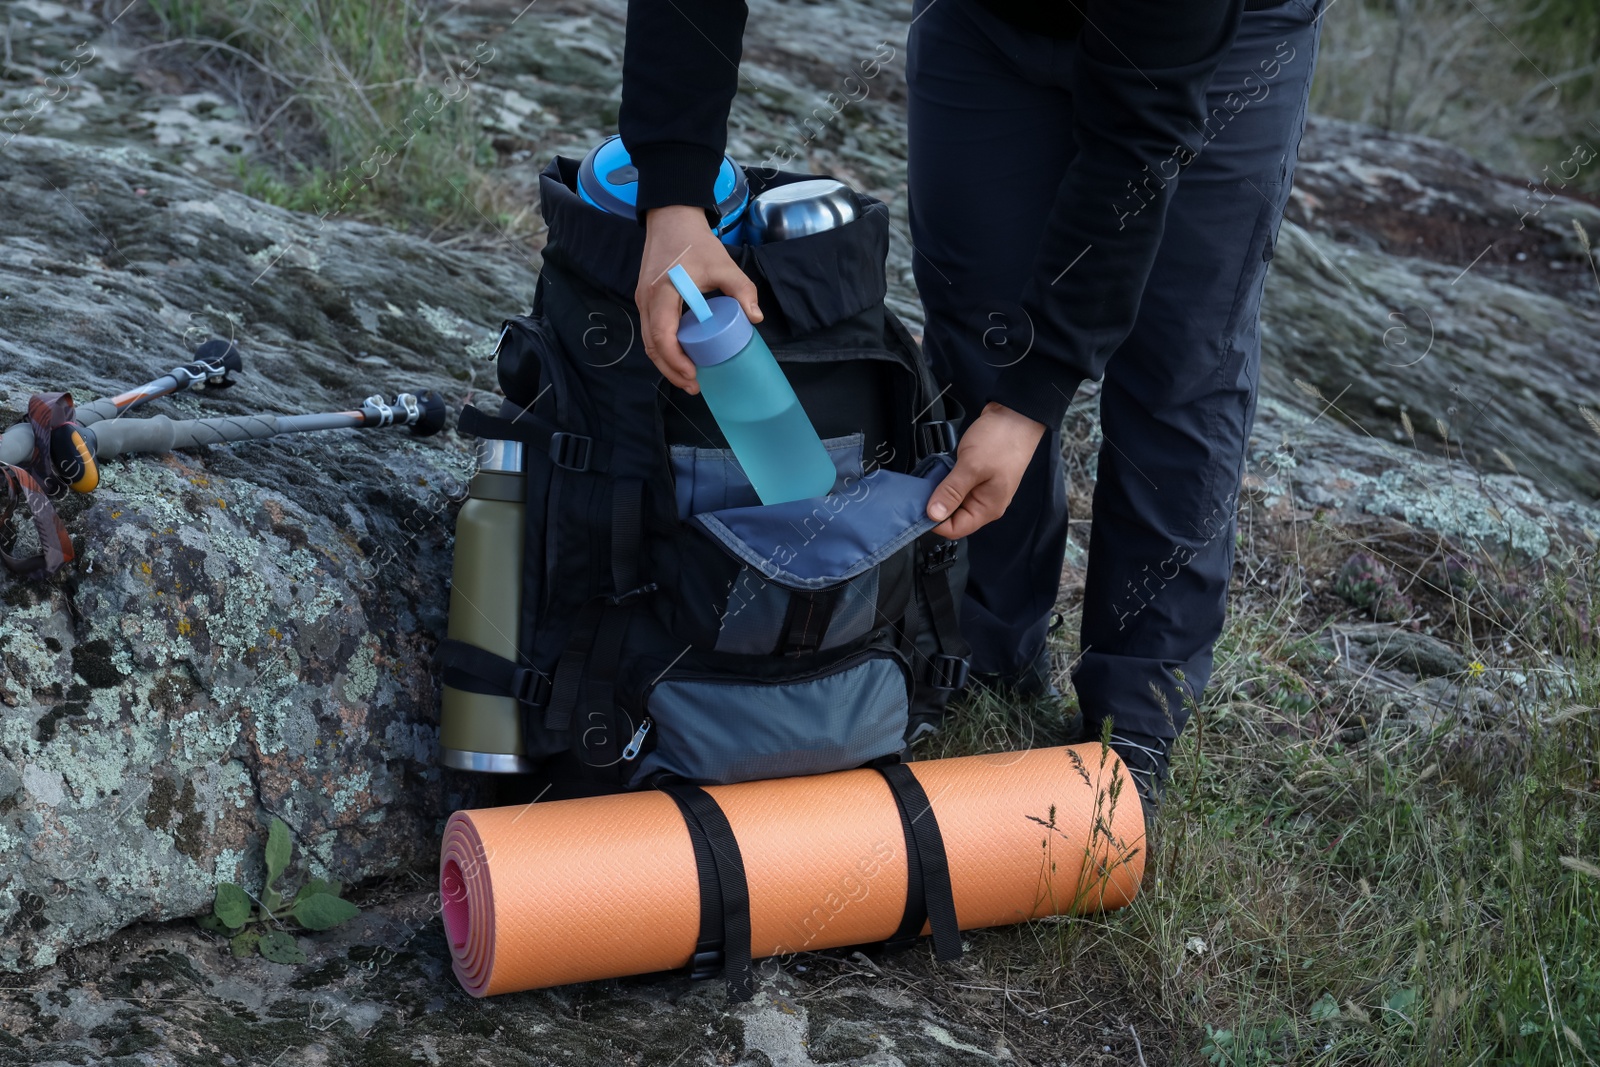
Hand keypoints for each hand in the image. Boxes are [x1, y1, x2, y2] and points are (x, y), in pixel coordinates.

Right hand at [636, 205, 762, 394]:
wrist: (671, 217)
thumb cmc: (696, 241)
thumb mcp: (723, 264)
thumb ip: (741, 289)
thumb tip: (755, 318)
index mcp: (663, 291)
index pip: (663, 334)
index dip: (676, 359)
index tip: (694, 374)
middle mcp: (647, 299)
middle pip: (652, 345)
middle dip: (671, 370)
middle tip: (694, 386)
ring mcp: (643, 300)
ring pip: (649, 341)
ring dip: (666, 363)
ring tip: (688, 378)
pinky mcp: (645, 299)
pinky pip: (651, 331)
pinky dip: (663, 349)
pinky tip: (680, 358)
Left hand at [926, 402, 1045, 537]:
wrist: (1015, 413)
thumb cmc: (1002, 439)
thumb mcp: (972, 467)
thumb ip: (951, 492)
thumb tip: (933, 515)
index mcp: (988, 508)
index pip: (956, 529)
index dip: (935, 523)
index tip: (919, 509)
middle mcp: (986, 502)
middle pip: (953, 517)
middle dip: (935, 507)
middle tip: (920, 492)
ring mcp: (981, 488)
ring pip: (953, 501)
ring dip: (939, 493)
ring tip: (929, 480)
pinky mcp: (976, 475)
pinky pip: (957, 487)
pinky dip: (945, 481)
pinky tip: (939, 472)